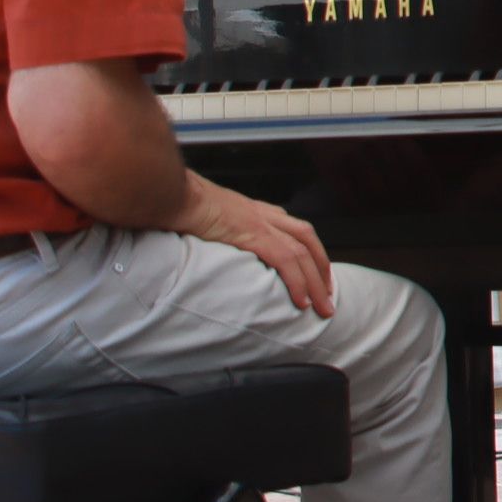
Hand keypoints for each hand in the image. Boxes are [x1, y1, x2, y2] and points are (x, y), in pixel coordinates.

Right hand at [175, 174, 335, 317]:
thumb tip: (215, 246)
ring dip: (316, 283)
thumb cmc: (180, 205)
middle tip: (329, 297)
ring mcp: (261, 222)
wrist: (173, 194)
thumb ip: (219, 231)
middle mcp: (265, 214)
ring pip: (303, 254)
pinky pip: (286, 260)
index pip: (296, 230)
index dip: (311, 253)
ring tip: (323, 307)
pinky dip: (297, 282)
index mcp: (256, 210)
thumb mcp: (207, 218)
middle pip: (307, 241)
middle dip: (322, 270)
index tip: (318, 274)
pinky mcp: (254, 234)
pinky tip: (302, 301)